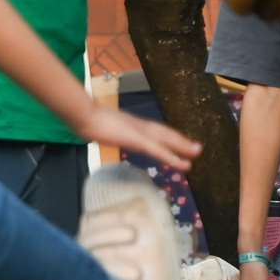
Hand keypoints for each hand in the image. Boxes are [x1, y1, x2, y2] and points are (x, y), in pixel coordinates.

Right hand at [78, 107, 199, 171]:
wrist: (83, 114)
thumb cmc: (84, 117)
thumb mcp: (94, 123)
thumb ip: (98, 124)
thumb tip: (93, 126)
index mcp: (129, 123)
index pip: (152, 129)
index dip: (165, 135)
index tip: (177, 140)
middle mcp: (138, 126)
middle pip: (164, 133)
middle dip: (179, 141)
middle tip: (196, 148)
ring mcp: (140, 133)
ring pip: (166, 141)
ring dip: (182, 147)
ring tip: (197, 152)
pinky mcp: (140, 141)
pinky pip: (160, 151)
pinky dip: (173, 158)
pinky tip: (184, 165)